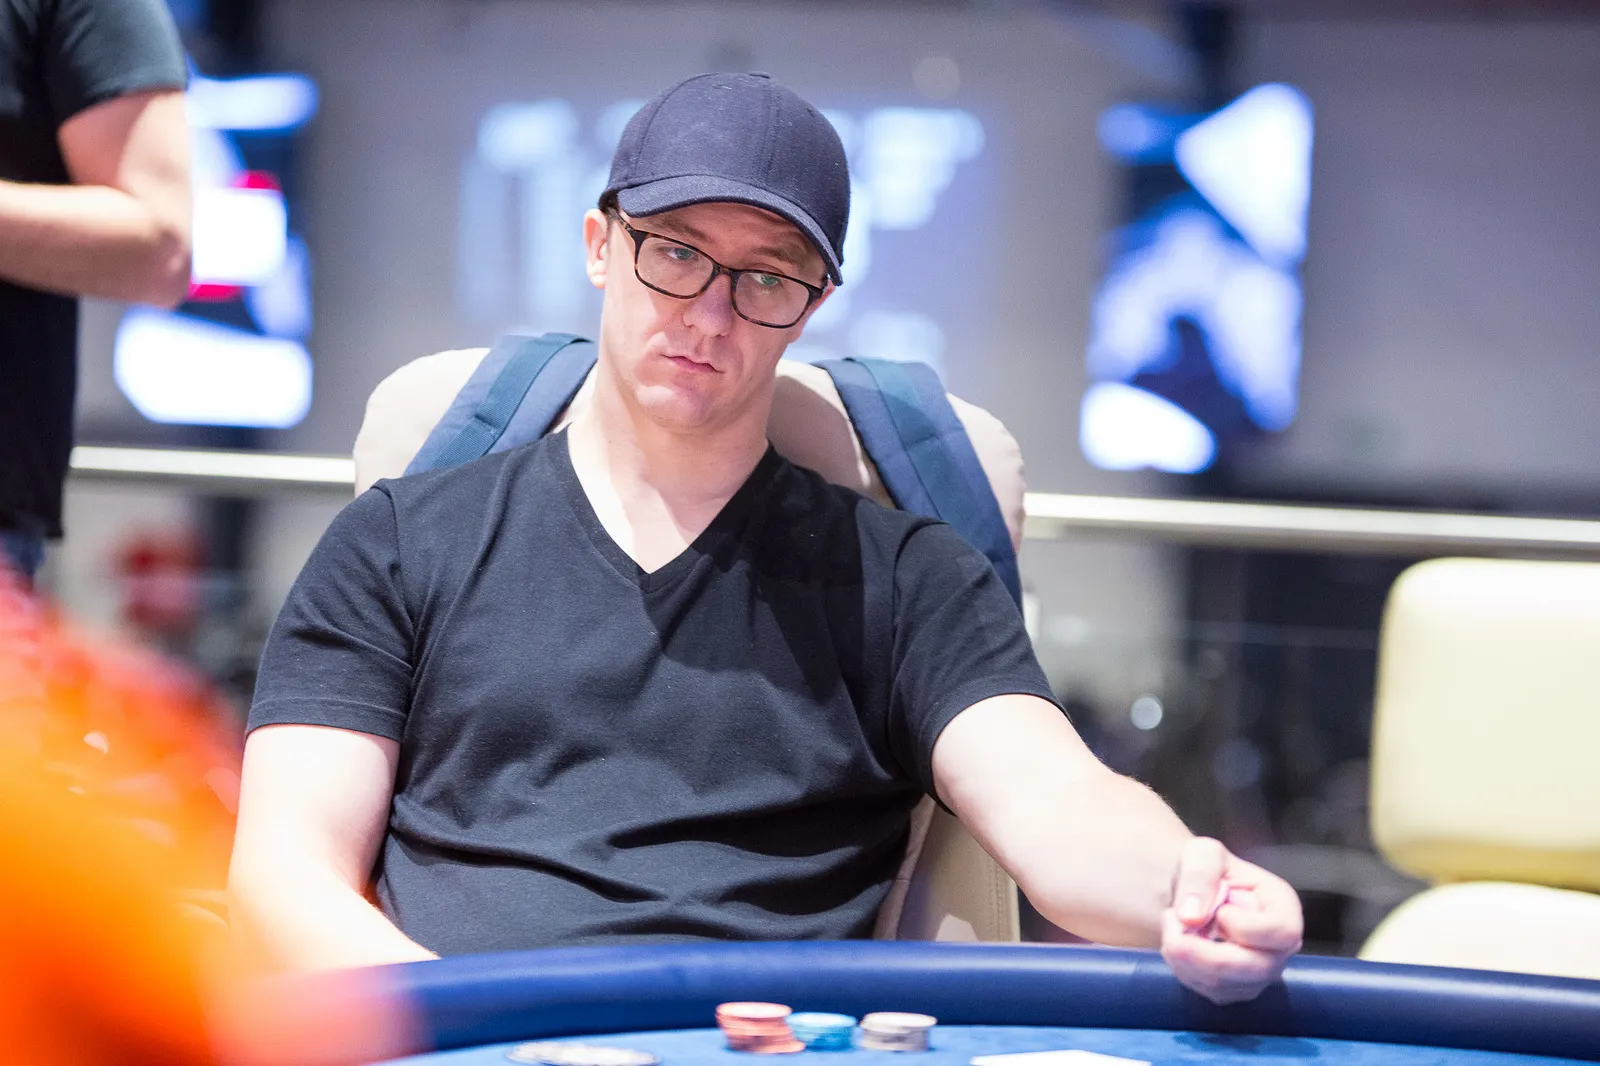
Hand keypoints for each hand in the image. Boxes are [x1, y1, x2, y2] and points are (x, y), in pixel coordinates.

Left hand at [1160, 836, 1302, 1004]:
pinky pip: (1211, 992)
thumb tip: (1191, 917)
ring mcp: (1260, 972)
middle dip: (1206, 955)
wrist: (1193, 892)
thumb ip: (1199, 877)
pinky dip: (1185, 971)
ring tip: (1171, 926)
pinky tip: (1176, 944)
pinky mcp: (1236, 988)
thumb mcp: (1203, 855)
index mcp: (1284, 909)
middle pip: (1256, 968)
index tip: (1219, 910)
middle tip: (1172, 931)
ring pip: (1228, 985)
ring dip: (1188, 960)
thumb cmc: (1206, 870)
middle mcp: (1280, 947)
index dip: (1245, 926)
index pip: (1282, 932)